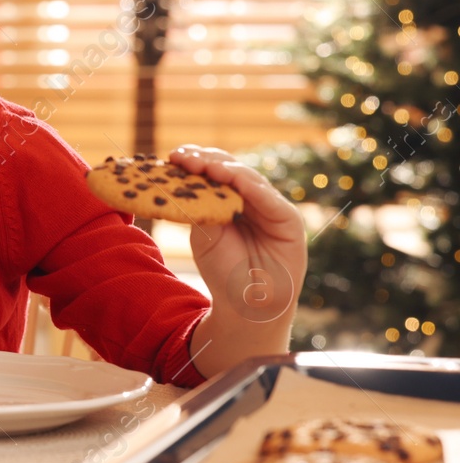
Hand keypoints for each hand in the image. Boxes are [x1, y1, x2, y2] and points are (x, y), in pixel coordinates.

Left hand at [170, 145, 305, 365]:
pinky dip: (250, 187)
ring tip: (203, 165)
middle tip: (184, 157)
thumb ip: (201, 207)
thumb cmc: (225, 270)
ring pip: (249, 179)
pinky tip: (231, 178)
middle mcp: (253, 199)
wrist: (247, 305)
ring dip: (225, 169)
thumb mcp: (205, 234)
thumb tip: (183, 177)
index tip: (173, 157)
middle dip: (207, 160)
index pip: (215, 172)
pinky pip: (270, 199)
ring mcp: (272, 208)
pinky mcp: (289, 220)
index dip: (196, 162)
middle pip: (231, 169)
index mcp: (232, 200)